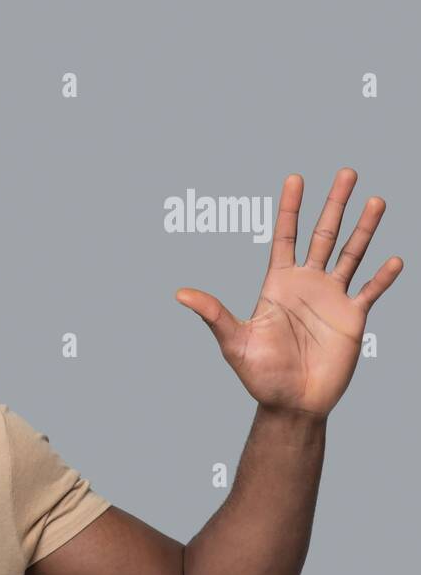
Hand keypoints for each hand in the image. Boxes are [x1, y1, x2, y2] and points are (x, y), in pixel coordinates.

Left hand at [175, 169, 402, 418]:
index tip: (294, 178)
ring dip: (364, 228)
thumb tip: (179, 294)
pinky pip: (370, 291)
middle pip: (323, 235)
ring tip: (375, 200)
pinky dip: (383, 277)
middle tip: (346, 171)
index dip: (290, 208)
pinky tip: (394, 259)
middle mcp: (307, 285)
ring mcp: (332, 299)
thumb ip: (213, 313)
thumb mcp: (234, 341)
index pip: (285, 236)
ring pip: (351, 254)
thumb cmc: (259, 375)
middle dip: (333, 204)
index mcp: (278, 284)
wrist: (291, 403)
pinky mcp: (353, 318)